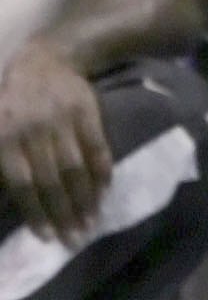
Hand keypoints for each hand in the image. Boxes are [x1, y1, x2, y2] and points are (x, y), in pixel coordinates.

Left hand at [0, 41, 112, 244]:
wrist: (44, 59)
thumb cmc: (12, 105)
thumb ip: (1, 166)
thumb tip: (5, 202)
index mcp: (5, 139)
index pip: (23, 185)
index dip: (36, 213)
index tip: (48, 238)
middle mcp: (33, 131)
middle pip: (51, 180)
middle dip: (64, 213)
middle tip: (75, 240)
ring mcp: (61, 120)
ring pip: (75, 167)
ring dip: (85, 199)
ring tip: (92, 223)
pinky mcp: (86, 110)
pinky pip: (96, 146)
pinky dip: (102, 170)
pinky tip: (105, 191)